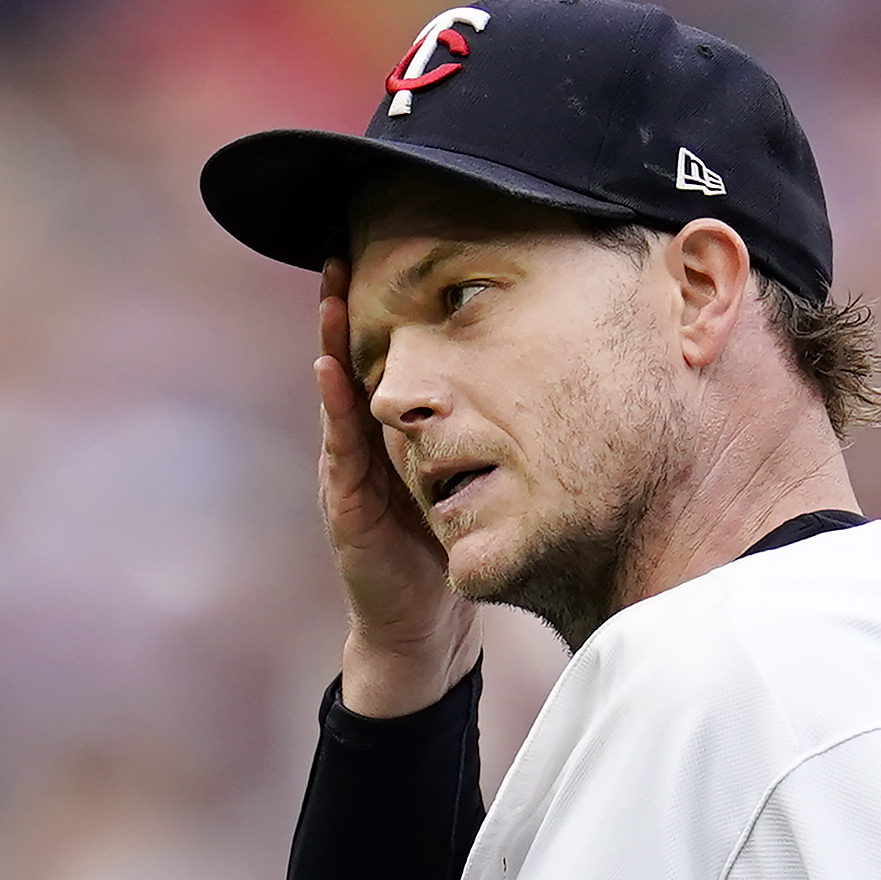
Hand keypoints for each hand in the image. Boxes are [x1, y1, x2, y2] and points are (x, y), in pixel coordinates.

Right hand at [316, 263, 472, 716]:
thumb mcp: (475, 482)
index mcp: (401, 436)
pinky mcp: (346, 504)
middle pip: (355, 363)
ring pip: (339, 395)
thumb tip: (553, 386)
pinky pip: (338, 446)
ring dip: (328, 344)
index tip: (386, 255)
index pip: (391, 362)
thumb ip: (488, 439)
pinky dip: (333, 405)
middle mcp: (368, 445)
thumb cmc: (450, 550)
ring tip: (326, 295)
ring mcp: (350, 472)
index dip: (386, 314)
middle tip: (337, 252)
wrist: (425, 627)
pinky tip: (329, 369)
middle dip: (343, 310)